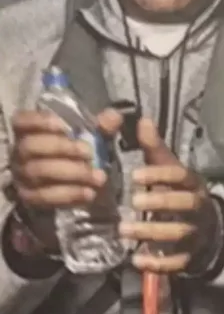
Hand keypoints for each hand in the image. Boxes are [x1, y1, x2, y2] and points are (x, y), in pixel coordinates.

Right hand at [9, 107, 121, 248]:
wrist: (68, 187)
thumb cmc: (76, 154)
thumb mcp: (89, 138)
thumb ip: (100, 127)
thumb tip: (114, 116)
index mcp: (28, 131)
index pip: (22, 120)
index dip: (40, 121)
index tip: (65, 127)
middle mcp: (19, 152)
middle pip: (31, 146)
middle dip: (62, 148)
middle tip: (89, 154)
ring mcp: (21, 176)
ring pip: (39, 172)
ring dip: (71, 174)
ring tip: (97, 178)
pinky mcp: (28, 197)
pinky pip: (44, 197)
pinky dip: (68, 195)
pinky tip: (89, 193)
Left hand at [120, 118, 219, 273]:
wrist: (209, 231)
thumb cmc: (180, 194)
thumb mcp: (169, 170)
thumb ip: (154, 149)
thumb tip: (142, 120)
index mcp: (193, 184)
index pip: (181, 176)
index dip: (160, 175)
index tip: (135, 176)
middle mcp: (199, 207)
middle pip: (184, 204)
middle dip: (160, 202)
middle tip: (132, 201)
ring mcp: (196, 234)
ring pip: (179, 233)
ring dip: (152, 232)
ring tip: (124, 231)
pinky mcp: (190, 257)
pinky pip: (177, 262)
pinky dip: (158, 263)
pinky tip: (137, 260)